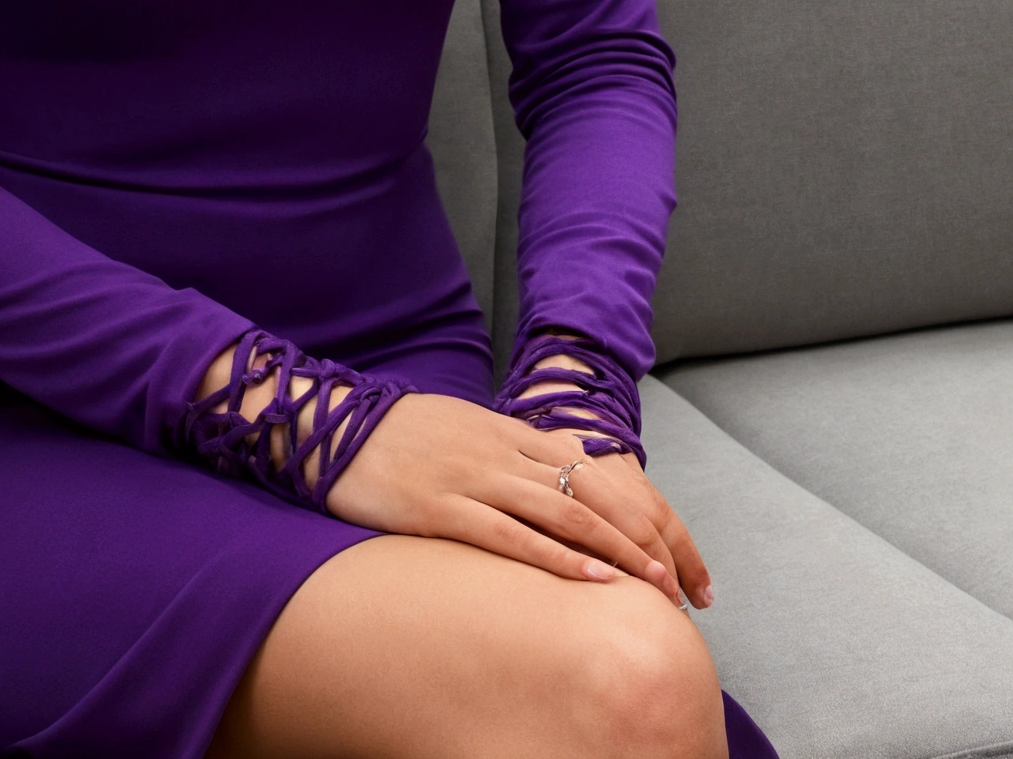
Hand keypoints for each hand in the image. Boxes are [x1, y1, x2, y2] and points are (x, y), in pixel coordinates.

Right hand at [322, 392, 712, 606]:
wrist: (336, 426)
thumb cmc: (401, 434)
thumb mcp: (467, 429)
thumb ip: (511, 449)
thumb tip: (556, 475)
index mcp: (510, 431)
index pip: (594, 472)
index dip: (638, 511)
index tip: (668, 551)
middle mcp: (502, 452)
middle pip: (592, 494)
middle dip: (642, 538)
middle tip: (677, 581)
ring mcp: (474, 478)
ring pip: (564, 515)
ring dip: (617, 552)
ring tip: (653, 586)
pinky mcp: (443, 508)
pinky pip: (511, 536)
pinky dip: (558, 559)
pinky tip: (591, 580)